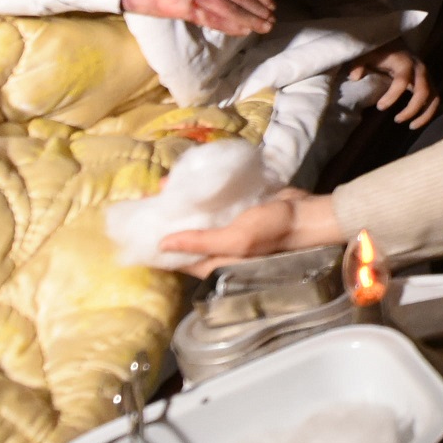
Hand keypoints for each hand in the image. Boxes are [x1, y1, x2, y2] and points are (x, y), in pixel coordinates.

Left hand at [160, 186, 344, 270]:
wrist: (307, 213)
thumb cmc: (273, 232)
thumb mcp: (235, 239)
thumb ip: (200, 242)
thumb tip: (162, 244)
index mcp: (214, 263)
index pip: (177, 259)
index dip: (156, 247)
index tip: (135, 231)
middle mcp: (217, 248)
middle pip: (184, 235)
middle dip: (166, 219)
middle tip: (146, 201)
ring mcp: (226, 229)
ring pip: (196, 217)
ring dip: (181, 202)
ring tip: (163, 186)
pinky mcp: (235, 211)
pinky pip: (210, 204)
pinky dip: (198, 193)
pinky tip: (186, 180)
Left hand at [357, 38, 439, 127]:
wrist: (396, 45)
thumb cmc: (380, 53)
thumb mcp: (366, 55)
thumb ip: (358, 64)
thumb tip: (354, 77)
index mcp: (404, 62)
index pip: (402, 81)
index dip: (392, 96)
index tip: (380, 107)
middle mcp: (419, 69)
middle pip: (423, 91)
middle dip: (411, 109)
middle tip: (396, 120)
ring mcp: (427, 77)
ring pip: (433, 97)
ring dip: (425, 114)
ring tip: (411, 126)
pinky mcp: (430, 83)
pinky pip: (434, 100)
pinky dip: (428, 113)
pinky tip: (415, 123)